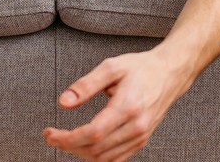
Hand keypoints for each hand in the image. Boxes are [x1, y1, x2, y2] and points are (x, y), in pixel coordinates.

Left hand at [43, 50, 194, 161]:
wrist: (169, 74)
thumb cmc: (140, 68)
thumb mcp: (111, 67)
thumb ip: (86, 85)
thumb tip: (63, 102)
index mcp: (128, 107)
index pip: (93, 134)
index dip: (67, 138)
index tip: (50, 133)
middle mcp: (137, 126)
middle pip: (95, 149)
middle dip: (68, 146)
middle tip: (52, 135)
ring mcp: (140, 136)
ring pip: (104, 159)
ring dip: (80, 153)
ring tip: (65, 139)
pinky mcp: (141, 141)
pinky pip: (115, 159)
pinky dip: (96, 157)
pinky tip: (84, 145)